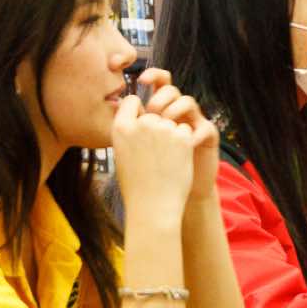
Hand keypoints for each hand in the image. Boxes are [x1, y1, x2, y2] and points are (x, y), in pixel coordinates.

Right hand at [112, 91, 196, 223]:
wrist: (154, 206)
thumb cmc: (136, 185)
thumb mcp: (121, 154)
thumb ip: (129, 132)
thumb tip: (139, 115)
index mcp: (121, 128)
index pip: (131, 101)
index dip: (138, 111)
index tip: (141, 123)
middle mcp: (141, 124)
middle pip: (154, 114)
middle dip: (157, 129)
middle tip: (154, 155)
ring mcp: (163, 129)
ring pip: (171, 122)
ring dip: (171, 136)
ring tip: (164, 161)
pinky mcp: (182, 137)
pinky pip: (185, 130)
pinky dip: (184, 143)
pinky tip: (176, 161)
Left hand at [135, 67, 219, 204]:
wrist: (168, 198)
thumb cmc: (148, 171)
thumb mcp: (135, 145)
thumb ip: (130, 124)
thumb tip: (119, 107)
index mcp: (159, 110)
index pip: (158, 83)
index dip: (152, 76)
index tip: (141, 80)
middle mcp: (176, 113)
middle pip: (171, 89)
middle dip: (160, 97)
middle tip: (152, 112)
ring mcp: (192, 123)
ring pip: (188, 102)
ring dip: (175, 111)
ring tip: (166, 127)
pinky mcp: (207, 137)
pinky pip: (204, 127)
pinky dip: (193, 135)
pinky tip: (185, 145)